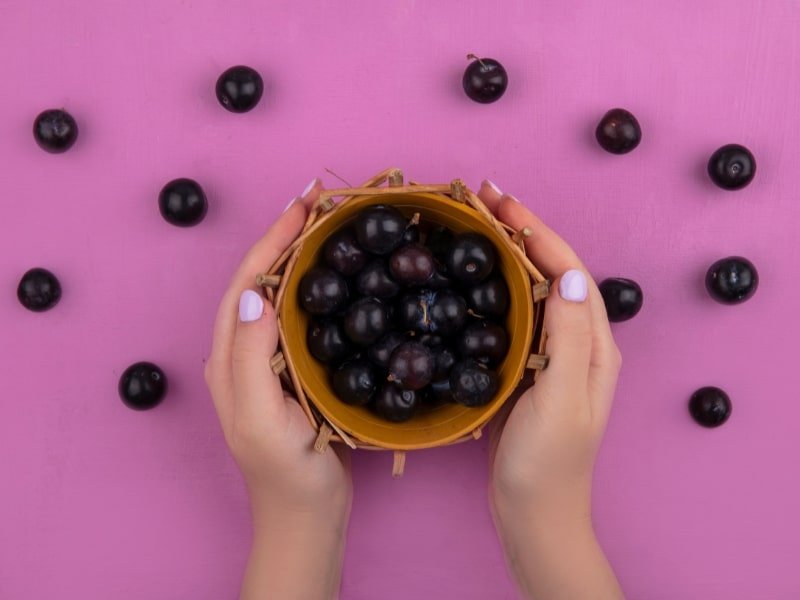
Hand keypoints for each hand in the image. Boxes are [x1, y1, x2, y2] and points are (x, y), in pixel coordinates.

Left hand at [205, 179, 349, 599]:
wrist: (305, 516)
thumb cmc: (284, 472)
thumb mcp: (261, 417)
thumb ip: (250, 357)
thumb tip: (254, 294)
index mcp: (230, 358)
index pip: (247, 283)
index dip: (272, 240)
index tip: (304, 204)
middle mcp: (244, 351)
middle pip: (262, 279)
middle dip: (286, 236)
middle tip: (320, 201)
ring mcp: (270, 361)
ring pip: (284, 294)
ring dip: (302, 255)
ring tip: (330, 223)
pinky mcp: (296, 371)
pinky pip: (304, 316)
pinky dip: (320, 286)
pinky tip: (341, 276)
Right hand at [477, 180, 623, 598]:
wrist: (533, 515)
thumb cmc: (548, 464)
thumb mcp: (561, 400)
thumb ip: (570, 338)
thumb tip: (571, 274)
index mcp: (594, 345)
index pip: (569, 271)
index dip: (537, 232)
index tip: (500, 202)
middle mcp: (578, 342)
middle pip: (552, 272)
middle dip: (521, 231)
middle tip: (482, 199)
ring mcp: (551, 355)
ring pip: (531, 289)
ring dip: (507, 252)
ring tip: (475, 224)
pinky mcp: (527, 369)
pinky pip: (514, 315)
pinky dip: (495, 286)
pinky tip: (473, 279)